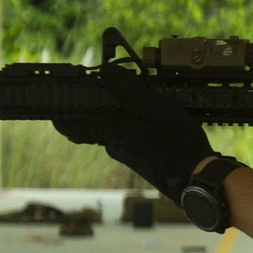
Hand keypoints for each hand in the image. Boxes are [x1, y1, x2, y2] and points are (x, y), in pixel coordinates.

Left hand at [53, 64, 214, 202]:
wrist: (197, 180)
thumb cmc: (180, 146)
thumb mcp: (159, 110)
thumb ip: (131, 91)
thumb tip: (105, 72)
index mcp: (112, 132)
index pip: (69, 122)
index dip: (57, 107)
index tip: (55, 90)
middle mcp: (112, 144)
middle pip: (89, 120)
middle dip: (91, 99)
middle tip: (104, 79)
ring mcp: (125, 151)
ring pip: (109, 124)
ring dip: (115, 107)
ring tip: (135, 87)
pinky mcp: (138, 155)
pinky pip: (124, 131)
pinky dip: (129, 117)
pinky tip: (148, 108)